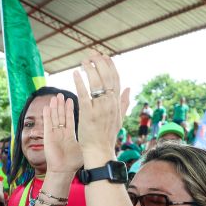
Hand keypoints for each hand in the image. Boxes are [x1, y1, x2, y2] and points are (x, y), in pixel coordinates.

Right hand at [42, 93, 82, 173]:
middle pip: (60, 116)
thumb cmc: (73, 163)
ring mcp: (54, 135)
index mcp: (69, 135)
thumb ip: (87, 139)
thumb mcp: (82, 148)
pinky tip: (46, 107)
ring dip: (54, 108)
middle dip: (61, 105)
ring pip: (54, 118)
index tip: (70, 99)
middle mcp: (61, 133)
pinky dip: (46, 116)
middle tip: (61, 94)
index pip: (69, 118)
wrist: (63, 171)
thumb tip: (98, 134)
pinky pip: (47, 124)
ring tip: (54, 97)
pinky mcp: (48, 137)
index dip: (69, 109)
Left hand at [72, 51, 129, 165]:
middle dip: (100, 63)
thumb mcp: (119, 118)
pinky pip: (84, 95)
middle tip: (92, 54)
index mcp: (116, 103)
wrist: (100, 151)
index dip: (110, 65)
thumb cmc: (106, 135)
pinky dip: (80, 82)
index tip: (104, 56)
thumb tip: (129, 88)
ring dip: (90, 69)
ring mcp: (100, 109)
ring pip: (97, 83)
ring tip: (83, 60)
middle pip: (107, 77)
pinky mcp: (88, 114)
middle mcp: (110, 104)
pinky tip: (75, 74)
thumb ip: (124, 102)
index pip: (115, 79)